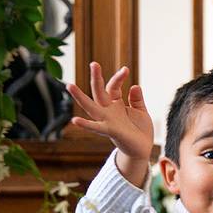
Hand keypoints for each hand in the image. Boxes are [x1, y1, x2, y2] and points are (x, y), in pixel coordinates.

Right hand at [67, 62, 153, 184]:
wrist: (142, 149)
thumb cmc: (140, 130)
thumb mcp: (140, 111)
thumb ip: (136, 99)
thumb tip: (134, 85)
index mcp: (116, 104)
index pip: (113, 86)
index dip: (118, 77)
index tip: (125, 69)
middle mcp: (108, 111)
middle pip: (99, 91)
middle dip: (96, 78)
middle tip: (93, 63)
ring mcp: (107, 120)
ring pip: (91, 107)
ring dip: (80, 97)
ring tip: (69, 86)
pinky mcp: (110, 131)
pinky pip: (96, 127)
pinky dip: (86, 124)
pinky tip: (75, 121)